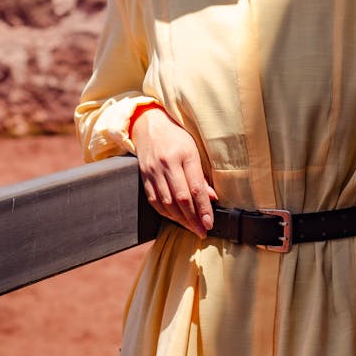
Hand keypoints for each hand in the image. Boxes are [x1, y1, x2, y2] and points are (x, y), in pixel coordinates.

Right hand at [132, 107, 216, 237]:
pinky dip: (165, 213)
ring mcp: (153, 171)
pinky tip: (174, 219)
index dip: (204, 209)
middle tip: (202, 231)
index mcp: (185, 154)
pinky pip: (154, 200)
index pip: (196, 188)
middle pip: (181, 198)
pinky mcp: (143, 176)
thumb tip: (212, 198)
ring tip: (191, 228)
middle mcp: (167, 163)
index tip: (209, 223)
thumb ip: (202, 175)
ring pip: (166, 203)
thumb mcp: (194, 149)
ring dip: (180, 220)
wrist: (148, 124)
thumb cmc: (177, 136)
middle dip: (193, 219)